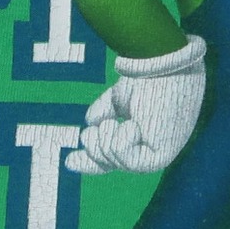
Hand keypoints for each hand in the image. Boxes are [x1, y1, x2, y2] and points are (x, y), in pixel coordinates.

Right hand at [65, 35, 206, 175]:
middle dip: (94, 144)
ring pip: (111, 160)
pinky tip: (135, 124)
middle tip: (106, 124)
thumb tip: (90, 124)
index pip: (114, 156)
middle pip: (105, 161)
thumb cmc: (146, 76)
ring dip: (108, 135)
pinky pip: (123, 157)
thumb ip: (105, 112)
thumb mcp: (117, 97)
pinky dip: (121, 137)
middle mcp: (150, 149)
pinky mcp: (160, 158)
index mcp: (143, 136)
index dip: (91, 162)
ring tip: (125, 120)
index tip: (69, 161)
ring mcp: (156, 156)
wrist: (160, 67)